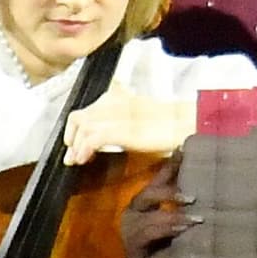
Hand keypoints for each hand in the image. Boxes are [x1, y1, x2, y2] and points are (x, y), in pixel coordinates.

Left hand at [62, 90, 192, 164]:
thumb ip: (124, 120)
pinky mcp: (121, 129)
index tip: (75, 145)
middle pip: (79, 116)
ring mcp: (116, 115)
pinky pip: (94, 138)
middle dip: (71, 137)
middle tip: (72, 156)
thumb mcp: (141, 118)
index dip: (75, 129)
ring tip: (78, 160)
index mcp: (118, 97)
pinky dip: (85, 149)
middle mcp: (113, 102)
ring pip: (83, 126)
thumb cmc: (169, 126)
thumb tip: (105, 137)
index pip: (87, 110)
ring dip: (76, 145)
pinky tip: (86, 159)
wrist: (185, 124)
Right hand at [115, 158, 195, 257]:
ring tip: (195, 218)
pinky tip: (182, 229)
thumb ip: (192, 215)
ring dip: (174, 213)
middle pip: (150, 191)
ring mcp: (130, 227)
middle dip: (171, 189)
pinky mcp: (131, 244)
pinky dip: (165, 227)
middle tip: (194, 197)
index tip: (185, 149)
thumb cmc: (170, 256)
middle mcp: (135, 212)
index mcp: (147, 205)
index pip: (159, 180)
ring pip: (149, 210)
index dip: (171, 165)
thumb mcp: (183, 232)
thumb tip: (222, 199)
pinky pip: (147, 231)